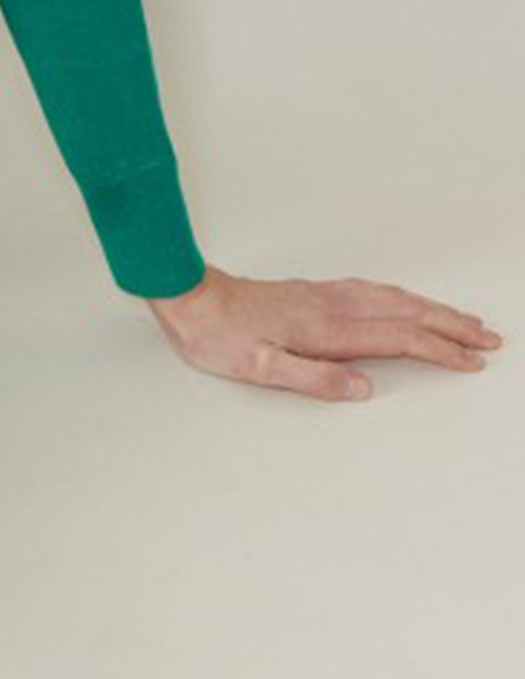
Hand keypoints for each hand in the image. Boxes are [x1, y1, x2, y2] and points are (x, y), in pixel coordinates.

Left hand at [143, 262, 503, 400]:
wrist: (189, 297)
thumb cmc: (219, 335)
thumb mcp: (260, 368)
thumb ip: (314, 378)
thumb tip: (364, 388)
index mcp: (326, 329)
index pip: (400, 338)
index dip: (440, 350)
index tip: (472, 361)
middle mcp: (332, 306)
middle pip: (406, 312)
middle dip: (451, 326)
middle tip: (488, 339)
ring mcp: (324, 295)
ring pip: (393, 298)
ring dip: (432, 308)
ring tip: (462, 320)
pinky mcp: (313, 292)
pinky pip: (374, 291)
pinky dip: (403, 298)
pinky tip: (407, 301)